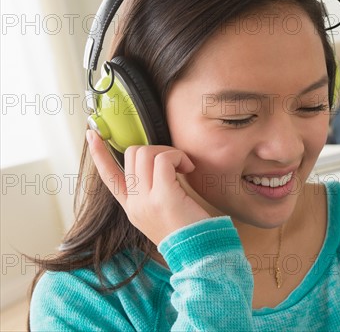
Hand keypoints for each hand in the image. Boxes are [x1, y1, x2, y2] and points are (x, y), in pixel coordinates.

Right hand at [86, 130, 209, 244]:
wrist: (199, 254)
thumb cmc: (189, 231)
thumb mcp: (162, 213)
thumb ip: (154, 192)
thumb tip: (159, 164)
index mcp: (132, 207)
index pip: (108, 177)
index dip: (99, 154)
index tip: (92, 134)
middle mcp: (134, 203)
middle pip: (131, 155)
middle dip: (155, 148)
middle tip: (176, 162)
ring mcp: (146, 200)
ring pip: (146, 153)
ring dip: (169, 151)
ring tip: (185, 166)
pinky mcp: (163, 196)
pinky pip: (164, 159)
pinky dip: (178, 156)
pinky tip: (189, 168)